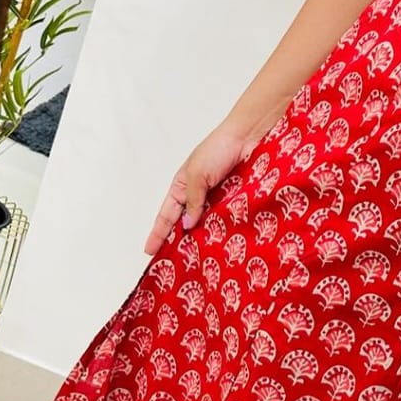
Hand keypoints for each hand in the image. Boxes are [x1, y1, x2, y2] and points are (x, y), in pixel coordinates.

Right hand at [144, 125, 247, 256]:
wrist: (250, 137)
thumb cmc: (219, 148)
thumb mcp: (197, 174)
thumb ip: (192, 200)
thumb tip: (187, 226)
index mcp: (182, 186)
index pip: (167, 214)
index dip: (158, 232)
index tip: (150, 251)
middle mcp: (199, 195)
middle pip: (185, 224)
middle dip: (179, 241)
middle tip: (173, 264)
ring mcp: (218, 200)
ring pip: (206, 226)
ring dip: (202, 240)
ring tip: (196, 262)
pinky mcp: (236, 203)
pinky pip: (227, 221)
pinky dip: (223, 232)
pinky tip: (220, 247)